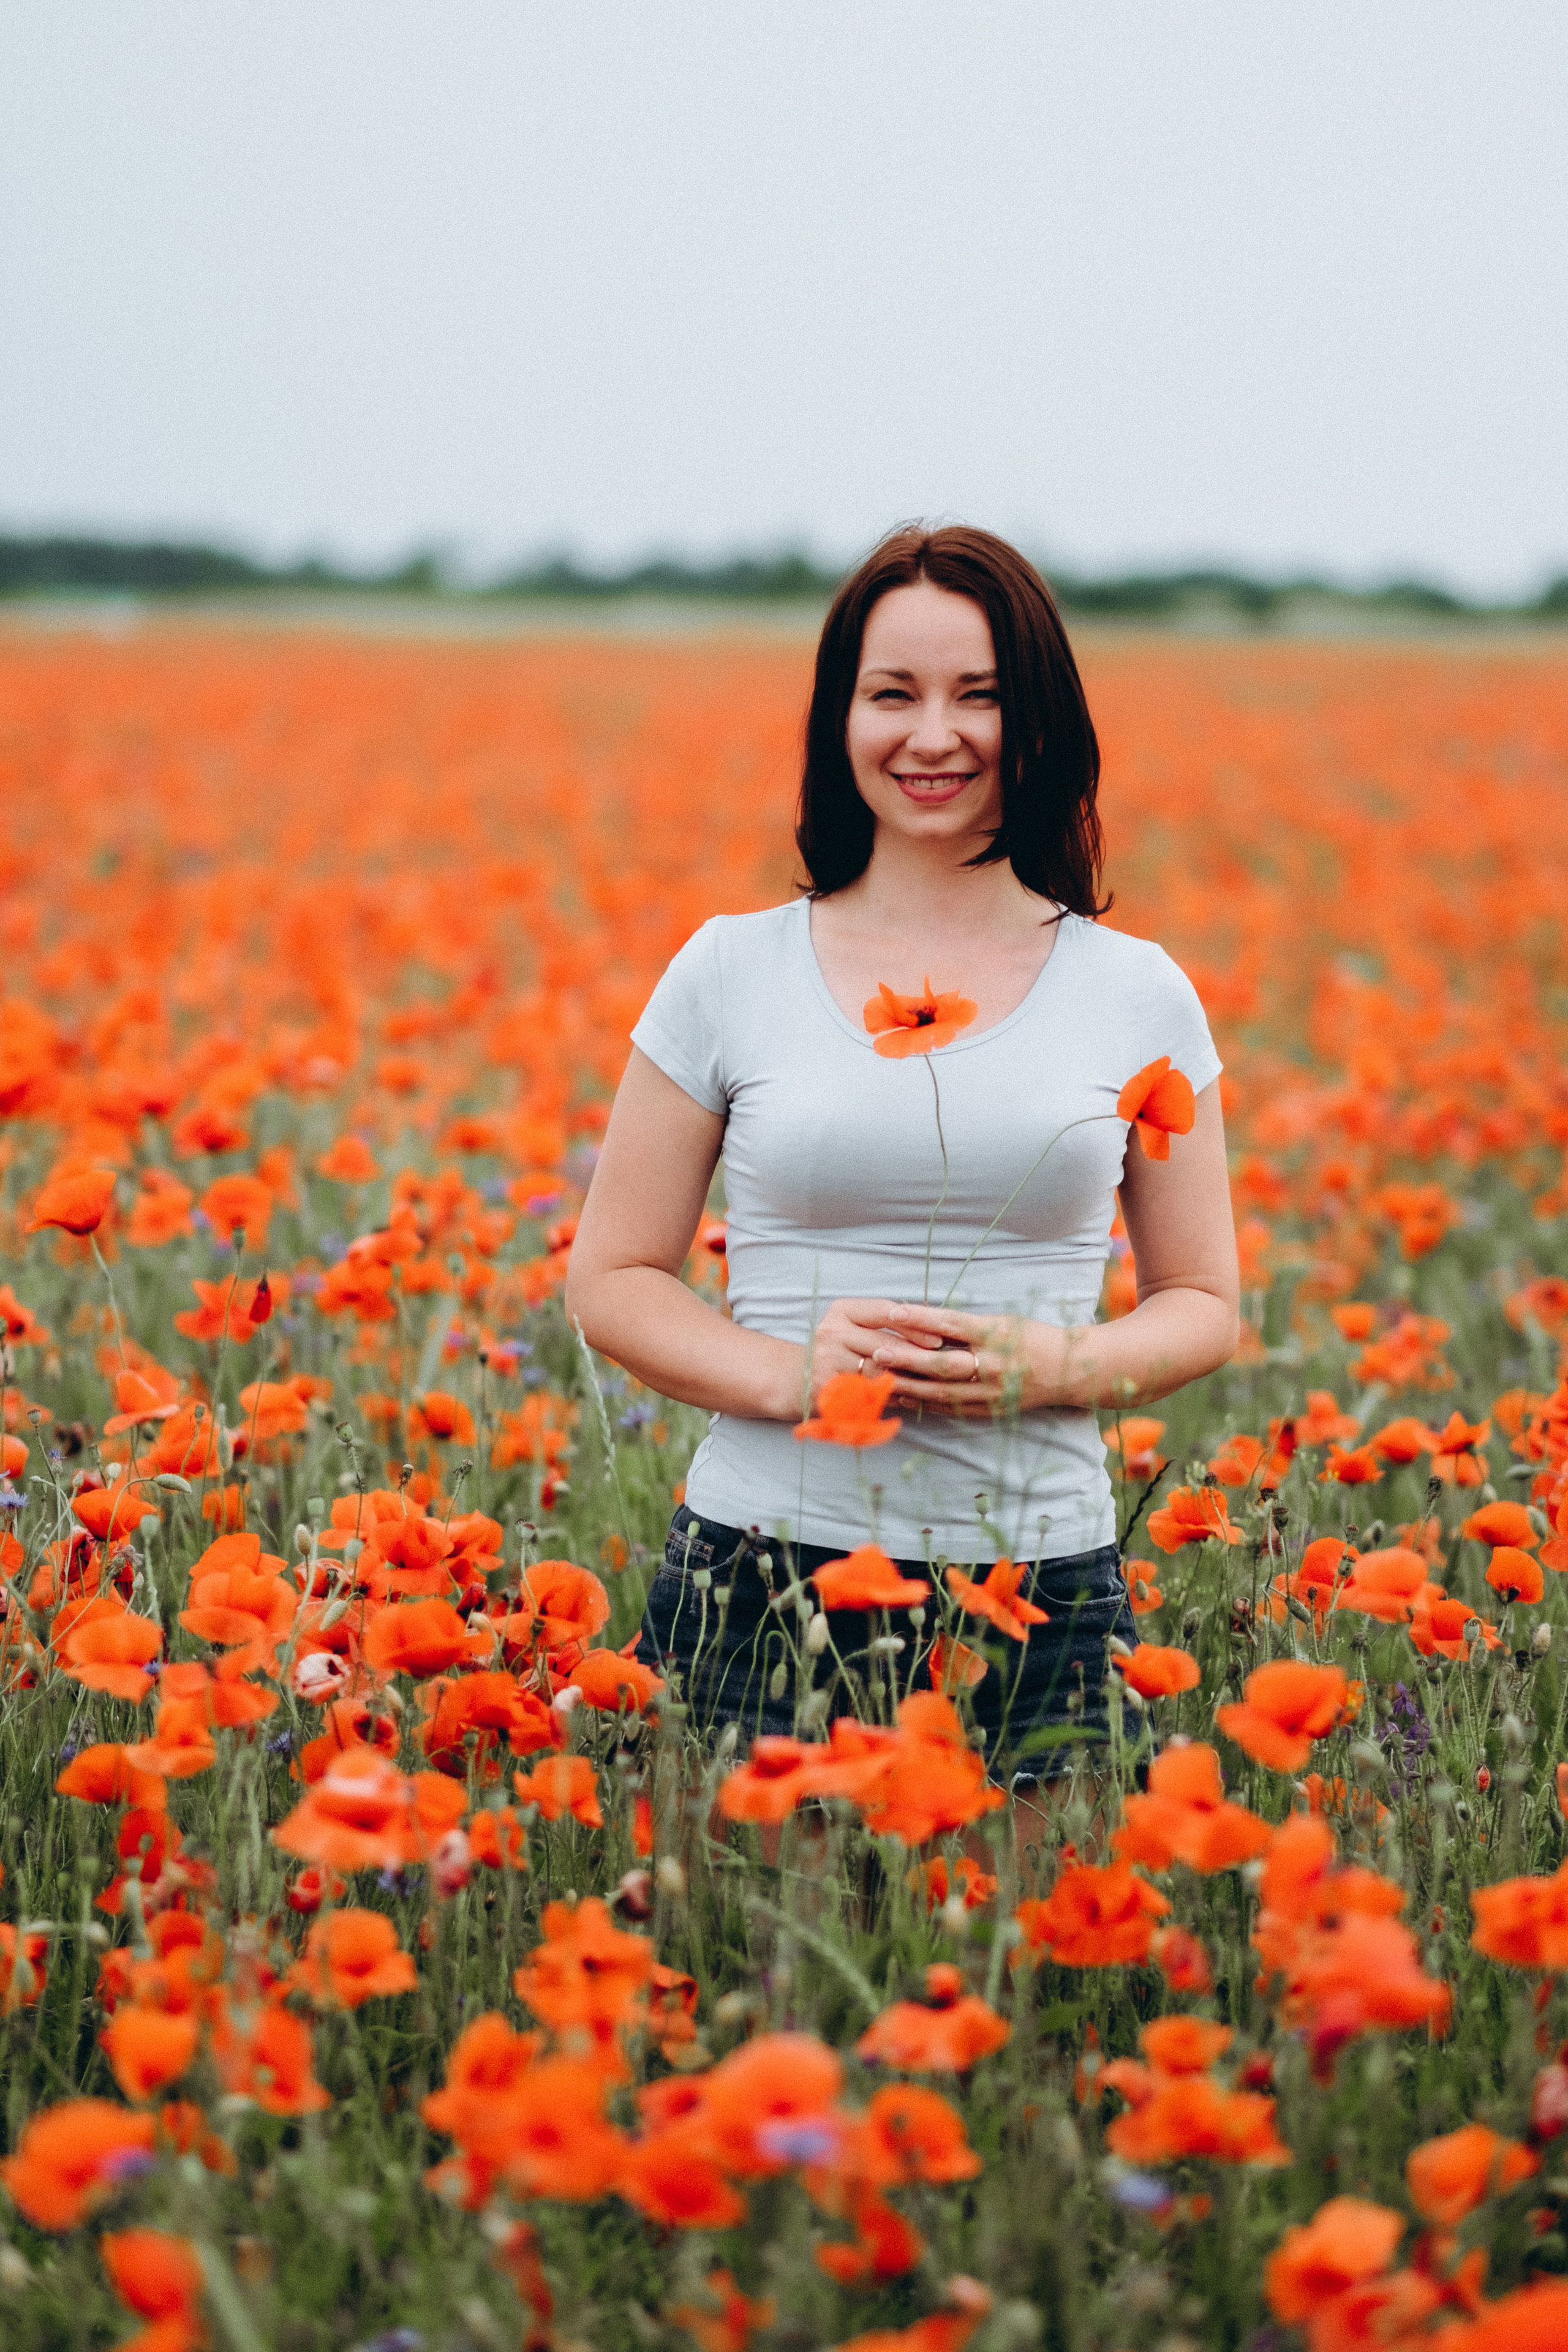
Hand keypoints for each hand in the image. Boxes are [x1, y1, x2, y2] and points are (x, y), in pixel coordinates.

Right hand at [804, 1297, 947, 1413]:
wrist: (792, 1378)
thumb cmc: (836, 1352)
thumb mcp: (853, 1329)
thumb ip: (885, 1328)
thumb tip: (934, 1337)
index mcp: (843, 1310)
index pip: (885, 1312)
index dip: (914, 1326)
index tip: (938, 1340)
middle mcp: (832, 1331)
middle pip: (885, 1344)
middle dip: (917, 1358)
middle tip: (943, 1368)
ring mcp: (826, 1359)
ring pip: (879, 1372)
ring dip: (907, 1381)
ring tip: (930, 1386)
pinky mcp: (826, 1387)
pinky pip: (866, 1393)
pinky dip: (888, 1398)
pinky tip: (905, 1401)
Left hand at [865, 1303, 1042, 1417]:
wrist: (1068, 1370)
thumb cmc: (1031, 1337)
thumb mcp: (1002, 1321)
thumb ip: (965, 1325)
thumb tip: (922, 1319)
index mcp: (997, 1335)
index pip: (952, 1324)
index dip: (921, 1318)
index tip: (893, 1312)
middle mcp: (994, 1365)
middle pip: (944, 1364)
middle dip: (908, 1360)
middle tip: (877, 1353)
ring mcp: (993, 1392)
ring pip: (944, 1392)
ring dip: (910, 1387)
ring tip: (880, 1380)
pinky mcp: (992, 1410)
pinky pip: (953, 1408)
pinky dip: (926, 1403)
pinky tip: (904, 1399)